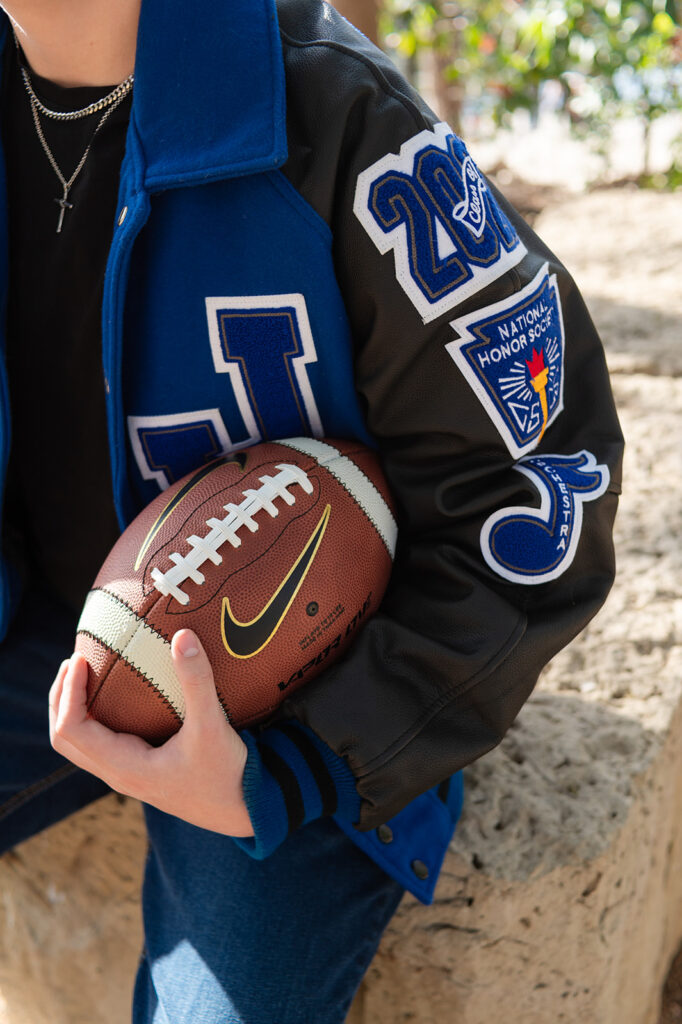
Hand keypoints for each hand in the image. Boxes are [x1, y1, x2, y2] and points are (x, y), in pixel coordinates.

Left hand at [48, 630, 253, 836]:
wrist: (243, 809)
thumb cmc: (226, 772)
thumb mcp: (212, 725)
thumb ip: (197, 681)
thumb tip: (182, 635)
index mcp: (125, 767)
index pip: (71, 731)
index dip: (69, 694)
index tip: (81, 660)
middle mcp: (119, 775)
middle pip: (65, 740)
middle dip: (61, 700)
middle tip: (74, 662)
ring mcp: (128, 776)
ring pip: (80, 745)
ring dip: (74, 710)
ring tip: (86, 675)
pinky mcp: (140, 771)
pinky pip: (102, 745)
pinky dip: (96, 719)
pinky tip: (118, 696)